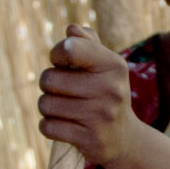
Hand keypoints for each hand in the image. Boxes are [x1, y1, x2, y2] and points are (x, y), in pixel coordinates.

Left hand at [38, 24, 139, 166]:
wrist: (124, 138)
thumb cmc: (106, 93)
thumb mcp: (103, 66)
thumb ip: (86, 44)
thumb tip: (72, 29)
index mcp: (114, 65)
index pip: (69, 48)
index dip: (57, 54)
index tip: (63, 63)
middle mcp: (111, 89)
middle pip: (49, 79)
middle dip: (48, 85)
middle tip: (63, 91)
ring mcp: (101, 116)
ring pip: (45, 104)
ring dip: (47, 107)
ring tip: (63, 109)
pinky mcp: (90, 139)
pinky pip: (48, 127)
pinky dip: (49, 127)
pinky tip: (63, 126)